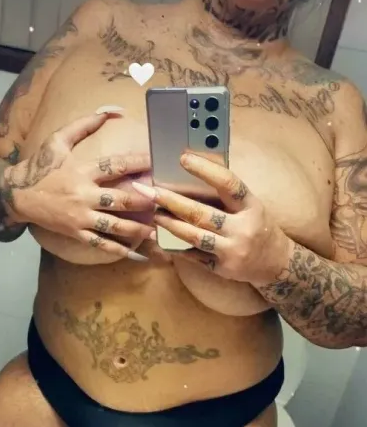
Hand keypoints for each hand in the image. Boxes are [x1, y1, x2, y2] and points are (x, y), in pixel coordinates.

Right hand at [6, 112, 152, 260]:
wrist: (17, 194)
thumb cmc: (40, 165)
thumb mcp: (58, 139)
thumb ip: (85, 124)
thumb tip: (111, 111)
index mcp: (81, 170)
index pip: (115, 165)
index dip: (138, 163)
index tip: (157, 163)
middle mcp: (83, 195)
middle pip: (119, 199)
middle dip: (144, 201)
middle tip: (164, 202)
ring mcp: (80, 216)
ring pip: (113, 225)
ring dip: (136, 229)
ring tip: (156, 230)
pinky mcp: (76, 232)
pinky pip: (100, 243)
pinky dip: (119, 250)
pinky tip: (136, 254)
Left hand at [132, 152, 289, 283]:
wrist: (275, 264)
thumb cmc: (258, 226)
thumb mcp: (251, 206)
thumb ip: (227, 194)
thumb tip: (196, 171)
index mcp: (251, 206)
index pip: (228, 184)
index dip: (205, 170)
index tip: (183, 158)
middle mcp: (242, 228)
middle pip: (201, 214)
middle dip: (172, 201)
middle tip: (149, 190)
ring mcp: (231, 250)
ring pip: (194, 236)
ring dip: (170, 224)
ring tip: (154, 213)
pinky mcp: (221, 268)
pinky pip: (193, 256)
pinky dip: (175, 246)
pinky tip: (160, 237)